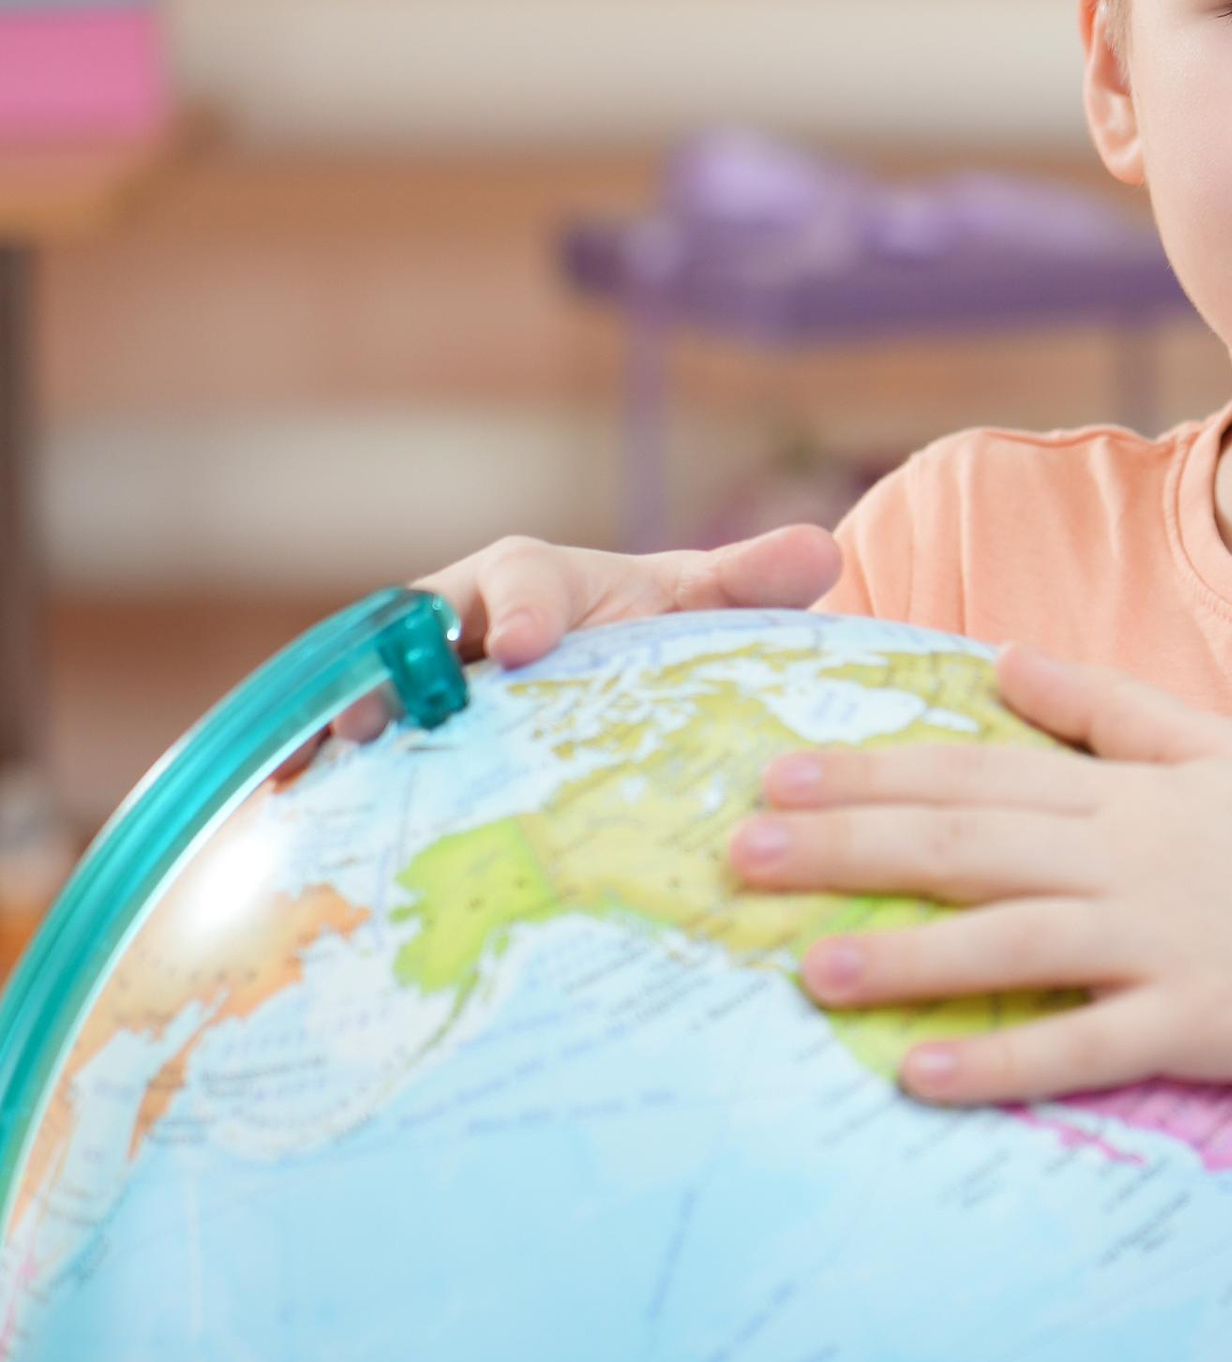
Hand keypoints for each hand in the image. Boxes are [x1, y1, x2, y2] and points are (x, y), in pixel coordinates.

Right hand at [337, 523, 842, 740]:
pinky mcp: (398, 739)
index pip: (521, 577)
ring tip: (325, 763)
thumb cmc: (655, 633)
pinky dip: (310, 770)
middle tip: (377, 719)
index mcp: (534, 580)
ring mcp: (418, 684)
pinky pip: (350, 747)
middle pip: (409, 636)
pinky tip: (283, 807)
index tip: (529, 644)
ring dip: (340, 722)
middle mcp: (459, 623)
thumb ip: (751, 584)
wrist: (614, 679)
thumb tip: (819, 554)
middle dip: (390, 672)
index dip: (520, 606)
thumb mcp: (703, 609)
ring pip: (365, 689)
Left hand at [728, 643, 1231, 1102]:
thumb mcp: (1217, 752)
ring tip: (807, 971)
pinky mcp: (1200, 1021)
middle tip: (742, 858)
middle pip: (967, 844)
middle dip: (846, 848)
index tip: (773, 774)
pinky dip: (1000, 1059)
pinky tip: (920, 1074)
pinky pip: (1082, 1044)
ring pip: (1012, 940)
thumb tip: (1005, 660)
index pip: (975, 770)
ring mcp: (1165, 940)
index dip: (868, 773)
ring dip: (905, 956)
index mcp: (1128, 793)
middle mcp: (1132, 856)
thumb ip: (1107, 708)